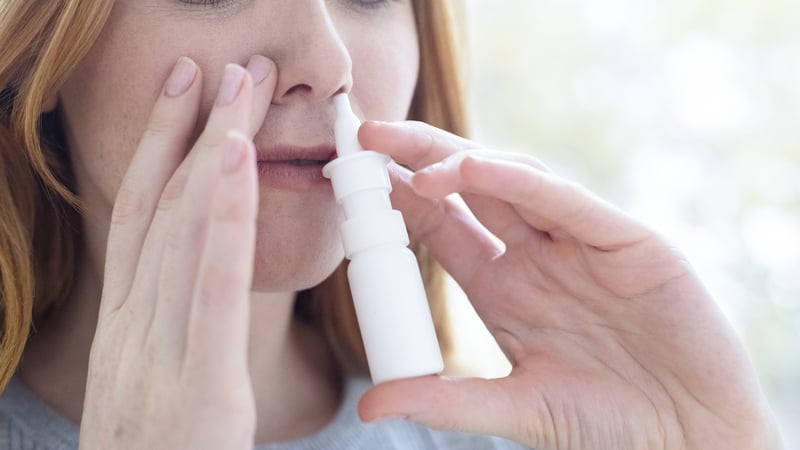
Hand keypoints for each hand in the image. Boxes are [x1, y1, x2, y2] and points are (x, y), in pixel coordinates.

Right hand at [78, 56, 275, 448]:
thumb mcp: (156, 398)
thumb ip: (172, 345)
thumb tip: (192, 298)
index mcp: (128, 335)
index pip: (143, 225)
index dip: (162, 156)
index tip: (185, 101)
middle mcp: (133, 332)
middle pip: (160, 211)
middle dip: (188, 132)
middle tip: (215, 66)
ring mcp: (155, 356)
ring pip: (180, 231)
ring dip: (208, 149)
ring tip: (232, 84)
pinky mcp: (196, 387)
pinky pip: (209, 288)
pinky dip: (220, 218)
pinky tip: (235, 160)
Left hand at [357, 121, 782, 449]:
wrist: (691, 439)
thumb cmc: (608, 425)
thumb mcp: (517, 408)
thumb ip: (446, 402)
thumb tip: (372, 405)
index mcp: (503, 288)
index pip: (441, 227)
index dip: (400, 200)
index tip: (356, 178)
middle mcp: (535, 256)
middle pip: (469, 190)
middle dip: (421, 158)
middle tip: (371, 137)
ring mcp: (578, 245)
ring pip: (513, 182)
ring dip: (463, 163)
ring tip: (411, 159)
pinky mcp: (626, 242)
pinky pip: (567, 203)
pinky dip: (523, 182)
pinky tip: (477, 168)